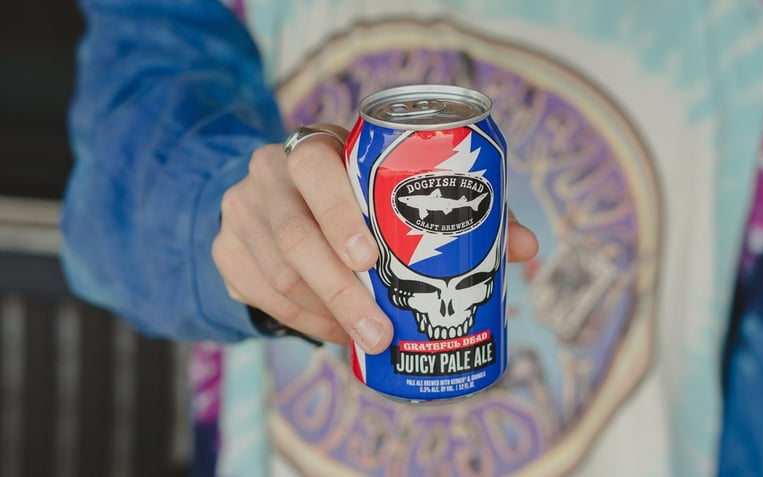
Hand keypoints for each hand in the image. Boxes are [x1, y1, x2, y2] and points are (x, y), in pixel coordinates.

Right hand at [213, 124, 537, 353]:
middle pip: (294, 235)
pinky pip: (262, 297)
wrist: (277, 194)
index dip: (340, 213)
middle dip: (342, 292)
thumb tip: (526, 248)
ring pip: (278, 274)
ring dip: (326, 315)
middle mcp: (267, 175)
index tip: (372, 259)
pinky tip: (337, 335)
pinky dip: (303, 322)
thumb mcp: (388, 185)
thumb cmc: (353, 191)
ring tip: (368, 340)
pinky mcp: (226, 252)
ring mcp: (240, 215)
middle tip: (381, 333)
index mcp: (311, 146)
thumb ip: (456, 209)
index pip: (315, 168)